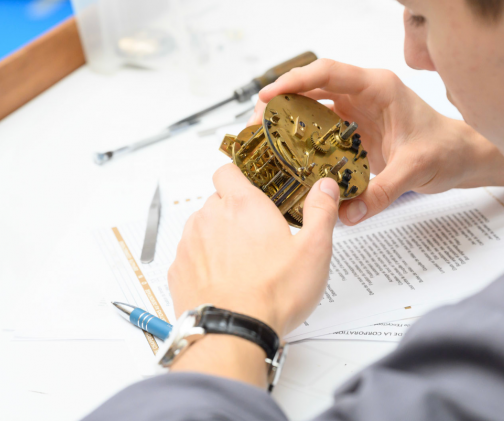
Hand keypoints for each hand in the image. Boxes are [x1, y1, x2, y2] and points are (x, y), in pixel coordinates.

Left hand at [167, 164, 339, 337]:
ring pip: (203, 227)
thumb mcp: (314, 250)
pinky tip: (226, 280)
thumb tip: (325, 187)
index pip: (228, 170)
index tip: (255, 188)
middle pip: (218, 200)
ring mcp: (190, 243)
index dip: (241, 176)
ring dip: (219, 237)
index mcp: (243, 205)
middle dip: (236, 212)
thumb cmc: (273, 293)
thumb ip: (321, 212)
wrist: (232, 333)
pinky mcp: (178, 270)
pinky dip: (205, 263)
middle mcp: (210, 217)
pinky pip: (191, 255)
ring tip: (244, 263)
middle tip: (260, 235)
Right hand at [250, 59, 491, 224]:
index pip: (329, 72)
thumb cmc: (445, 149)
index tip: (268, 96)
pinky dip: (304, 138)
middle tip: (257, 122)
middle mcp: (364, 94)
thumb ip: (383, 191)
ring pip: (314, 106)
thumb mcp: (415, 169)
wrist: (459, 156)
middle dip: (282, 100)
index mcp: (378, 87)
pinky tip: (289, 154)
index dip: (295, 80)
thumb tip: (349, 212)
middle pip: (313, 86)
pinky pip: (323, 127)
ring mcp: (358, 110)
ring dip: (289, 118)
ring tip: (265, 137)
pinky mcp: (355, 129)